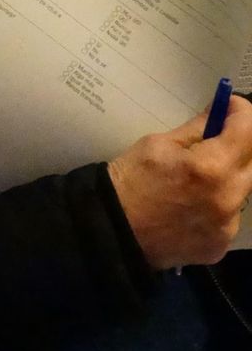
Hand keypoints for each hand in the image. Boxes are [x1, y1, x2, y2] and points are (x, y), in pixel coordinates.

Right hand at [110, 94, 251, 269]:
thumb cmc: (129, 180)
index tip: (230, 105)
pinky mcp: (221, 245)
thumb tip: (217, 113)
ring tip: (197, 177)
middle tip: (218, 137)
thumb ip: (196, 130)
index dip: (241, 112)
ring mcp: (228, 226)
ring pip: (242, 190)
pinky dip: (216, 205)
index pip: (247, 130)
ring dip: (228, 176)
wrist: (111, 231)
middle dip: (239, 143)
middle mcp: (229, 198)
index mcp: (212, 167)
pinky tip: (191, 204)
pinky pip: (229, 217)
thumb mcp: (157, 145)